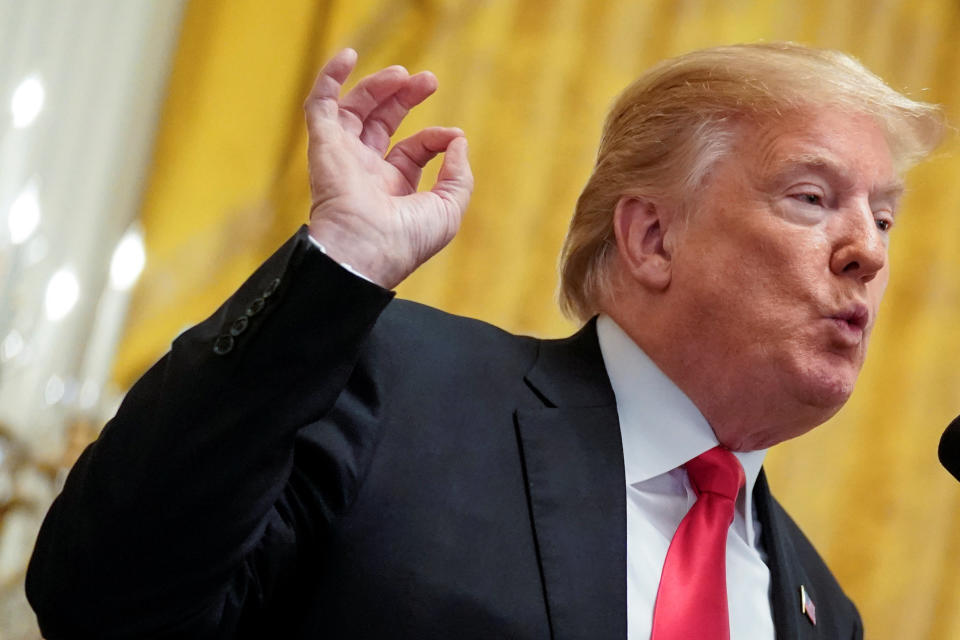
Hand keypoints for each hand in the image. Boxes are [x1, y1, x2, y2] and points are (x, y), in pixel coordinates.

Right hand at [304, 48, 472, 288]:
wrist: (366, 249)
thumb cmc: (406, 240)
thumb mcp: (449, 209)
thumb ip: (459, 175)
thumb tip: (458, 141)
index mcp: (392, 190)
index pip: (413, 150)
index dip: (434, 138)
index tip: (452, 137)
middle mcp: (365, 172)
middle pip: (383, 123)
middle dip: (405, 98)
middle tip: (429, 80)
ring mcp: (343, 157)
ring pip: (356, 110)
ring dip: (377, 87)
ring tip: (402, 75)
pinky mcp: (323, 145)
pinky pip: (320, 105)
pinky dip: (330, 78)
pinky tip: (348, 56)